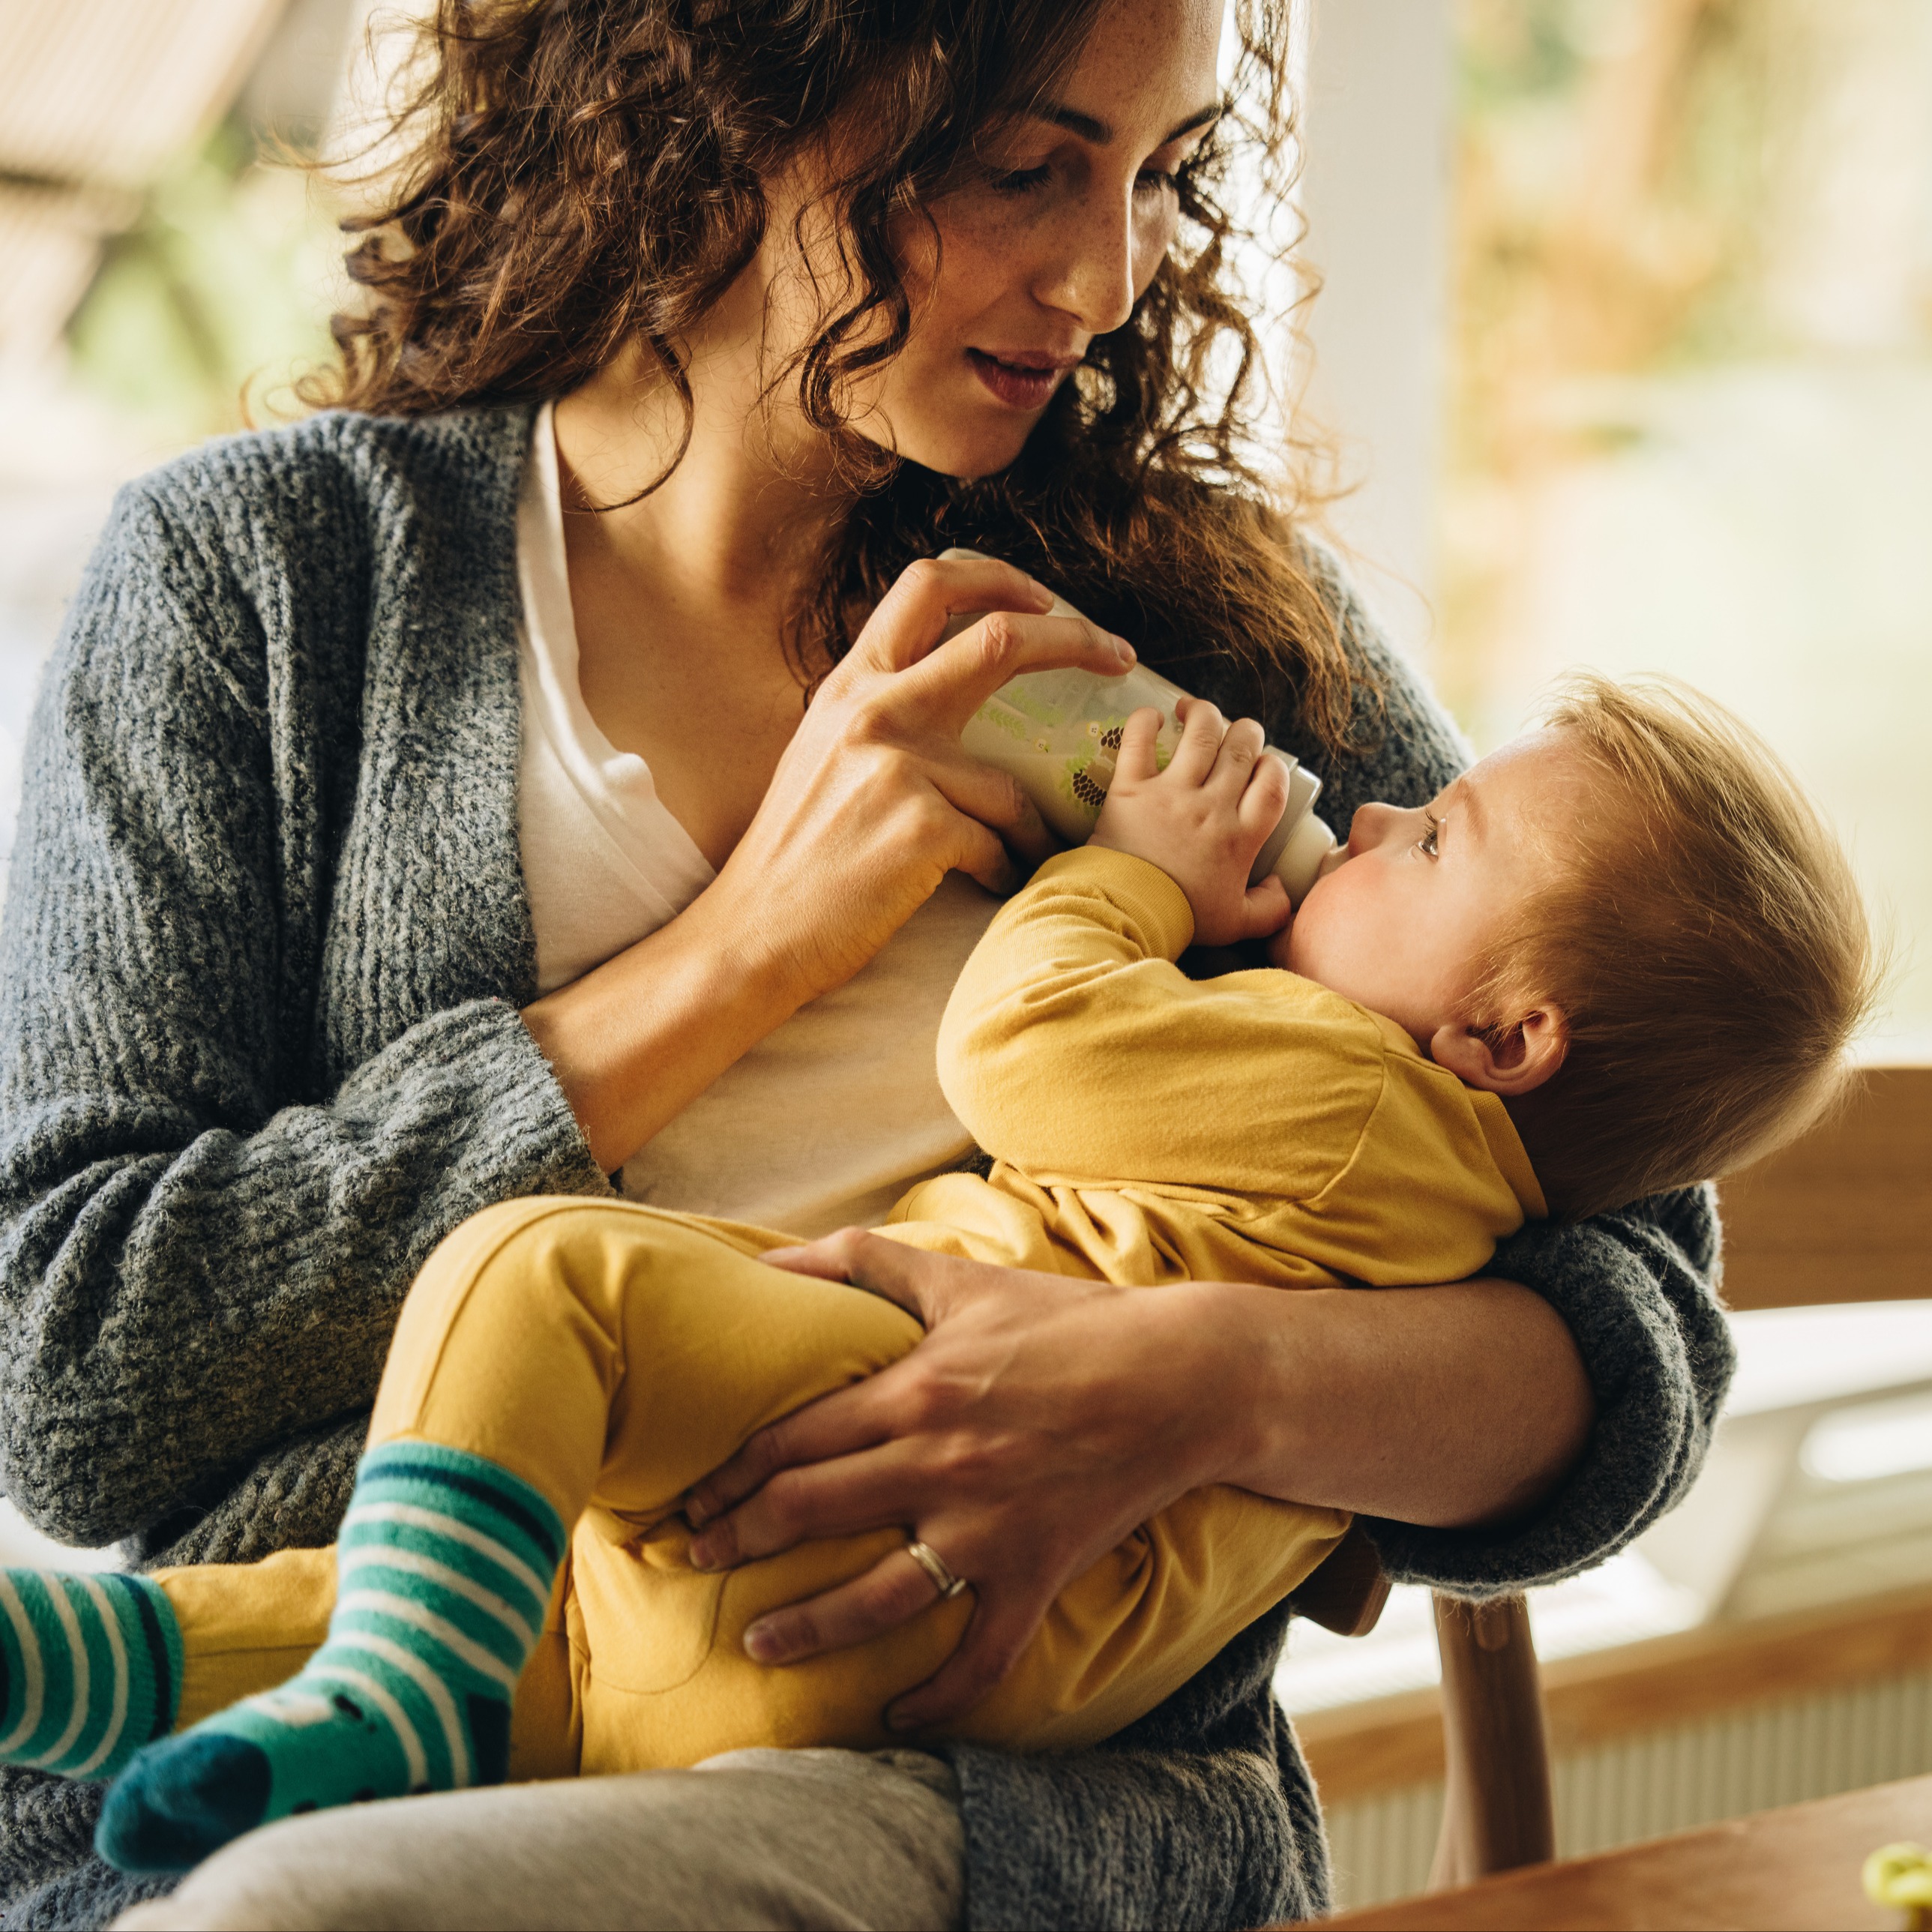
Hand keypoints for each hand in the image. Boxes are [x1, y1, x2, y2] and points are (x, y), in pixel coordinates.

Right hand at [522, 555, 1135, 1170]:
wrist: (752, 935)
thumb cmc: (795, 858)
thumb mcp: (823, 755)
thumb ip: (880, 713)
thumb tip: (951, 693)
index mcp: (851, 683)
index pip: (930, 586)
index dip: (1001, 579)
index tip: (1049, 600)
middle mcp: (873, 709)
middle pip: (1000, 638)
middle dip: (1076, 640)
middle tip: (1122, 658)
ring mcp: (896, 766)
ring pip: (1011, 786)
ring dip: (1033, 829)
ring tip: (1032, 858)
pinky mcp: (919, 828)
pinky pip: (999, 846)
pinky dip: (1006, 872)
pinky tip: (991, 890)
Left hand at [681, 1230, 1238, 1730]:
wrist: (1183, 1377)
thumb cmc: (1069, 1322)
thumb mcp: (962, 1279)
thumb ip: (864, 1262)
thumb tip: (771, 1260)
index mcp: (915, 1392)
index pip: (790, 1440)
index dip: (727, 1473)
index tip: (689, 1496)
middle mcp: (940, 1463)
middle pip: (810, 1512)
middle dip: (738, 1540)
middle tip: (693, 1558)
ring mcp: (989, 1529)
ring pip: (876, 1597)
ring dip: (806, 1627)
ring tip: (756, 1644)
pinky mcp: (1038, 1574)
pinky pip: (981, 1656)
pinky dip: (937, 1698)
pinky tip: (896, 1715)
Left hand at [1088, 698, 1291, 944]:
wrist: (1127, 914)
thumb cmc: (1181, 918)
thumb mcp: (1236, 924)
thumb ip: (1269, 909)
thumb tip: (1281, 887)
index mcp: (1241, 836)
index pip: (1272, 783)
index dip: (1273, 766)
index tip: (1264, 766)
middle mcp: (1212, 806)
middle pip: (1241, 749)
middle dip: (1246, 731)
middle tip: (1237, 732)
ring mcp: (1171, 794)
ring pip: (1200, 734)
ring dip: (1203, 713)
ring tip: (1194, 709)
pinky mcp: (1131, 789)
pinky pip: (1139, 741)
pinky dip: (1145, 721)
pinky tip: (1152, 716)